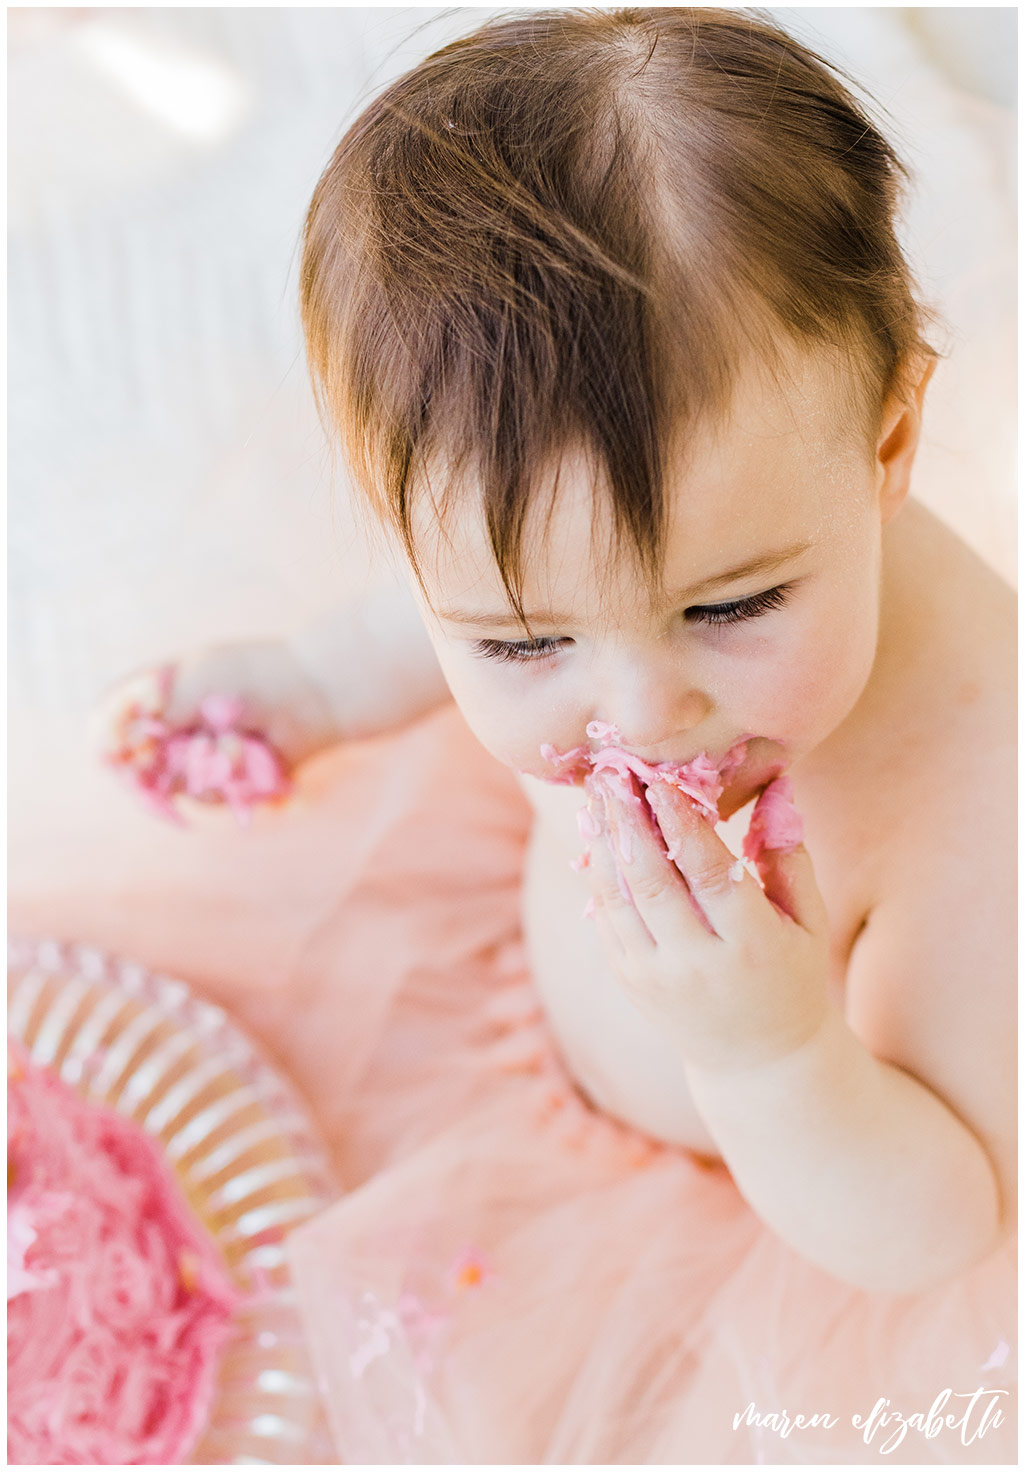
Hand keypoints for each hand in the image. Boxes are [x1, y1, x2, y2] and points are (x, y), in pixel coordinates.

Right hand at [92, 640, 341, 774]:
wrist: (312, 696)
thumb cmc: (251, 677)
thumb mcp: (191, 683)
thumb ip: (148, 714)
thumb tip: (116, 747)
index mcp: (155, 695)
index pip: (107, 720)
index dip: (108, 738)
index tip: (122, 747)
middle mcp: (172, 730)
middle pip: (134, 764)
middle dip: (158, 758)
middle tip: (193, 739)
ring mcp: (198, 757)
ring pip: (173, 784)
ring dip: (204, 762)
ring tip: (236, 737)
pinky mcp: (226, 782)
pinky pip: (207, 796)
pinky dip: (229, 774)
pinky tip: (251, 752)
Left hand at [582, 770, 832, 1075]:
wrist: (757, 1061)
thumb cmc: (791, 976)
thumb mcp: (810, 923)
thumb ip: (789, 856)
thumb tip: (779, 786)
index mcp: (751, 944)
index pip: (709, 872)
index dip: (681, 822)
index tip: (661, 778)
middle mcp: (698, 964)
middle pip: (653, 882)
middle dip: (628, 822)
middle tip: (612, 775)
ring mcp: (657, 977)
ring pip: (619, 900)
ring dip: (603, 844)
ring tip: (595, 797)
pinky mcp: (631, 983)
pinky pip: (606, 922)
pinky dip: (598, 878)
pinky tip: (596, 838)